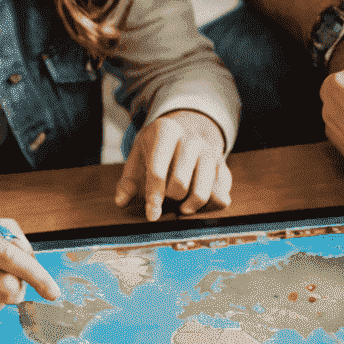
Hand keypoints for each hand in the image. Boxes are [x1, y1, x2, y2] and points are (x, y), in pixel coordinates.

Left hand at [115, 109, 232, 220]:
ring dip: (189, 205)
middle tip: (165, 194)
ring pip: (204, 192)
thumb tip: (121, 201)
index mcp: (166, 131)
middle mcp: (192, 139)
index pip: (157, 171)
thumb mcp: (139, 154)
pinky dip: (209, 205)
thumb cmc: (158, 147)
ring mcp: (210, 152)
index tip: (151, 215)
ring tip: (180, 205)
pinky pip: (221, 196)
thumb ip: (128, 179)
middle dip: (169, 197)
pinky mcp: (223, 167)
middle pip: (179, 184)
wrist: (189, 128)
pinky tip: (197, 200)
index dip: (153, 196)